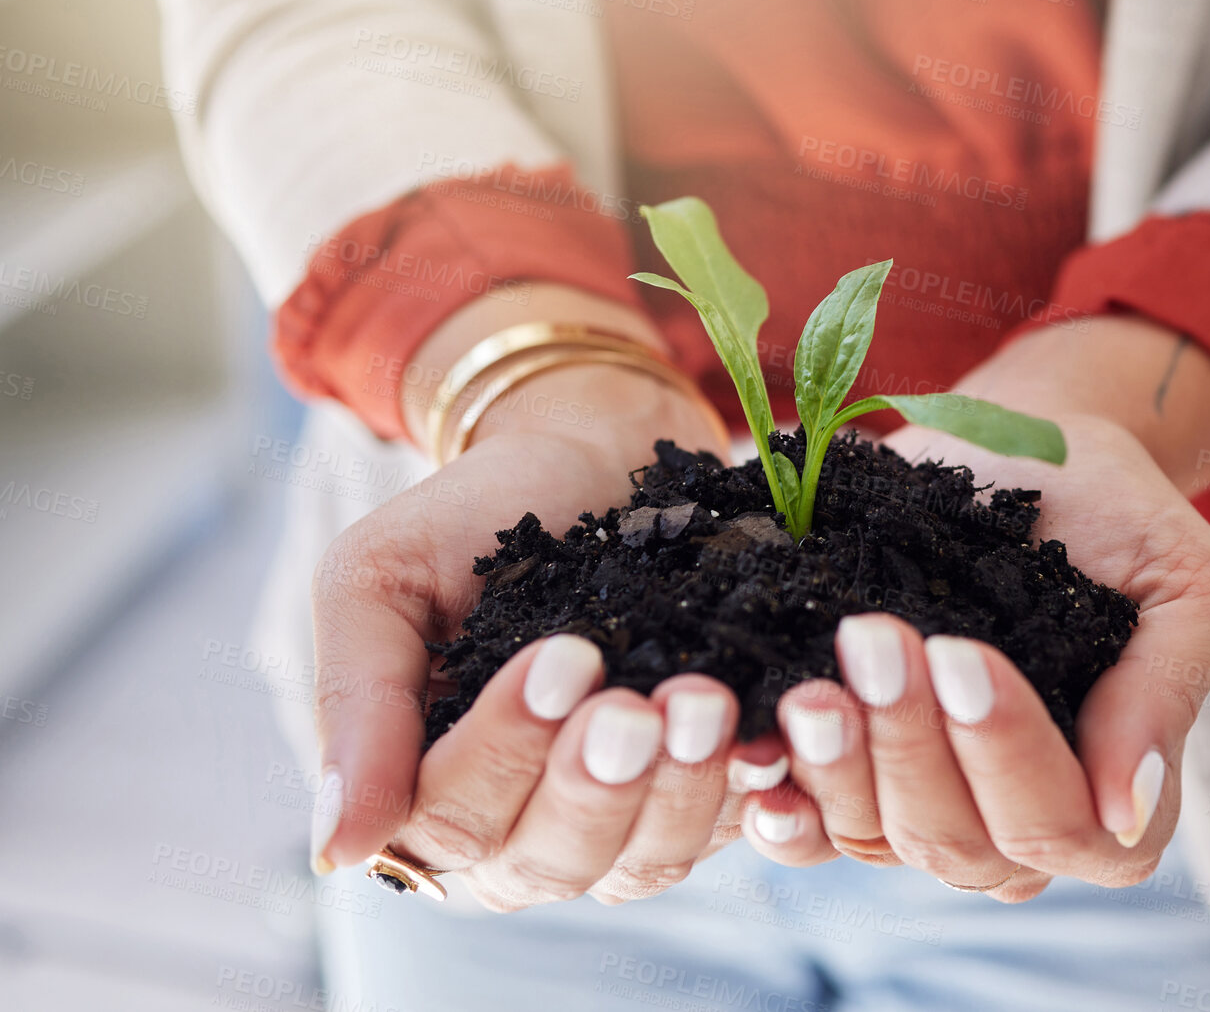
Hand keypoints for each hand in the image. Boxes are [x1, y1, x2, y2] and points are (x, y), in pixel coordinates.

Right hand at [308, 298, 772, 906]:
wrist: (587, 458)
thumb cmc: (471, 520)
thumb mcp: (381, 581)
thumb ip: (356, 702)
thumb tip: (335, 848)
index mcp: (424, 794)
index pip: (450, 822)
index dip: (505, 752)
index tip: (564, 657)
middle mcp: (517, 832)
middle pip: (550, 860)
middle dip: (598, 783)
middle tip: (639, 702)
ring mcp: (618, 823)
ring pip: (643, 860)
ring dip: (678, 790)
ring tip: (704, 702)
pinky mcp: (704, 794)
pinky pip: (731, 827)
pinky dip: (750, 789)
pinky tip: (765, 733)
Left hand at [750, 317, 1209, 899]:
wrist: (1027, 451)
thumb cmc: (1117, 515)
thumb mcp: (1181, 583)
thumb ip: (1164, 691)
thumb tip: (1124, 811)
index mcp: (1112, 800)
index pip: (1061, 826)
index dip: (1007, 754)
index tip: (962, 654)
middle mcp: (1016, 825)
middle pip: (960, 842)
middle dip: (910, 740)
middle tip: (874, 637)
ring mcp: (926, 807)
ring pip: (876, 837)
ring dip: (839, 762)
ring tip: (812, 682)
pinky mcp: (853, 775)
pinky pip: (810, 830)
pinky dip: (782, 804)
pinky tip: (756, 756)